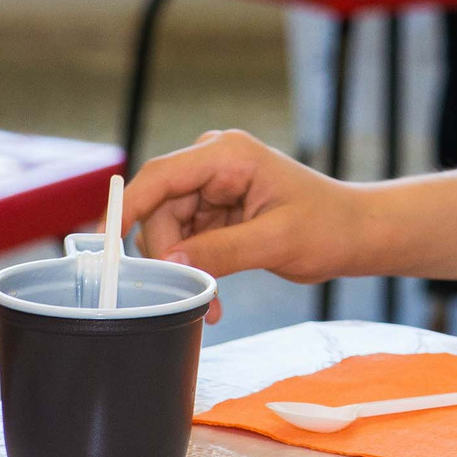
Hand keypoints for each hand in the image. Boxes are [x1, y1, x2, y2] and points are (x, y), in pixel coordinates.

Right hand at [123, 130, 366, 304]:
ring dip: (182, 268)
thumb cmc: (327, 226)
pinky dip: (193, 268)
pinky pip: (184, 240)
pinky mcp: (215, 211)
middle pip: (159, 209)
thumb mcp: (276, 241)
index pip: (161, 176)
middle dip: (167, 255)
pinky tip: (213, 296)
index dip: (125, 206)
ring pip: (167, 230)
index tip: (102, 243)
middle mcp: (214, 164)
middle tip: (190, 295)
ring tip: (211, 302)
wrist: (354, 233)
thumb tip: (170, 263)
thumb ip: (222, 250)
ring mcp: (213, 187)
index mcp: (228, 154)